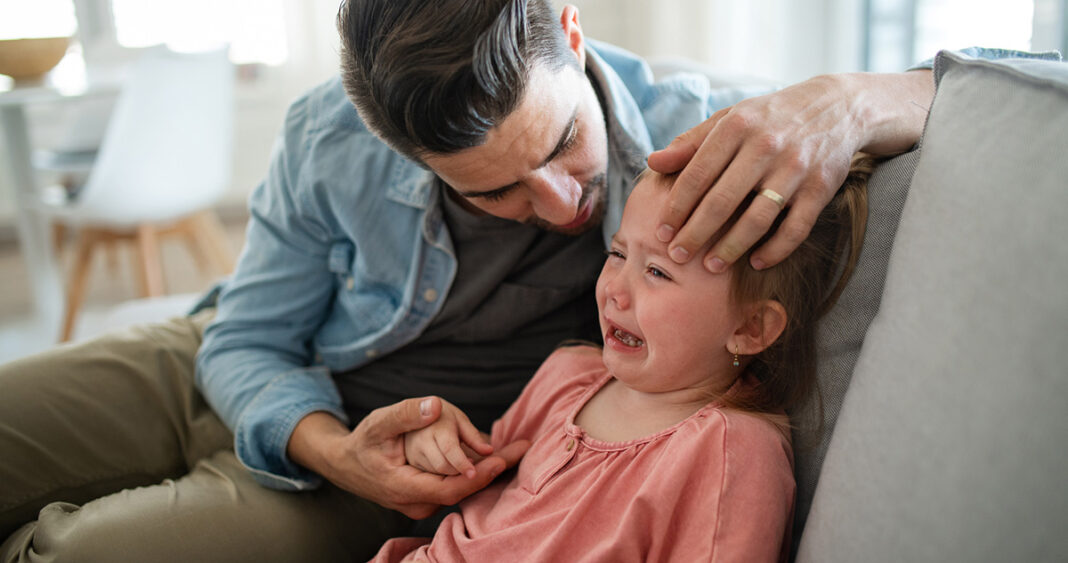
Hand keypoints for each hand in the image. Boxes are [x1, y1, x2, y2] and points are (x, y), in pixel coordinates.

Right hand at [287, 397, 529, 519]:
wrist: (344, 463)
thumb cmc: (362, 443)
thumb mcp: (378, 423)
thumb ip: (407, 414)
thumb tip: (436, 406)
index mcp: (405, 489)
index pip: (450, 490)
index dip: (477, 478)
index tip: (501, 460)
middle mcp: (417, 503)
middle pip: (463, 491)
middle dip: (494, 470)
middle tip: (523, 448)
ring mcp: (423, 503)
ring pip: (461, 489)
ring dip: (488, 470)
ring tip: (519, 449)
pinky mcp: (427, 496)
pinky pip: (455, 485)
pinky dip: (475, 471)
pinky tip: (497, 454)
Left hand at [648, 70, 933, 271]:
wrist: (838, 107)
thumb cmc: (771, 117)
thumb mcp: (731, 118)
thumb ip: (691, 142)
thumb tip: (652, 163)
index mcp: (737, 126)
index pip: (697, 174)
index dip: (675, 207)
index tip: (660, 232)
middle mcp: (766, 146)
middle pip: (722, 201)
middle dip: (695, 234)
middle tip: (676, 256)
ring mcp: (796, 168)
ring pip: (757, 219)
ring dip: (731, 248)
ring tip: (710, 266)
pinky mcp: (821, 188)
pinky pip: (795, 229)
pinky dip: (775, 250)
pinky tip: (755, 263)